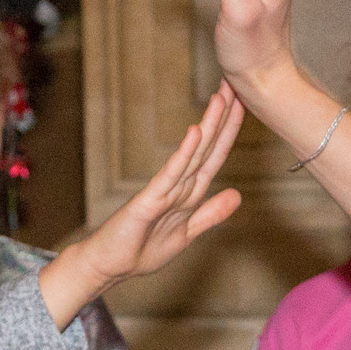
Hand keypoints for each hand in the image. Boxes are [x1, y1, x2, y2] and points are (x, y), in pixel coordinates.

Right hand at [59, 83, 245, 291]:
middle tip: (234, 83)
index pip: (214, 156)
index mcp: (189, 194)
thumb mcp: (186, 233)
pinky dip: (184, 155)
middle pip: (206, 147)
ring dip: (208, 126)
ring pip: (192, 155)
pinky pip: (170, 175)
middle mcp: (178, 186)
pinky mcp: (148, 201)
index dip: (230, 131)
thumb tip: (237, 195)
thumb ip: (210, 214)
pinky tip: (195, 134)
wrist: (107, 266)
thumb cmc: (141, 250)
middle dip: (222, 117)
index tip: (243, 104)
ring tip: (220, 98)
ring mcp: (163, 191)